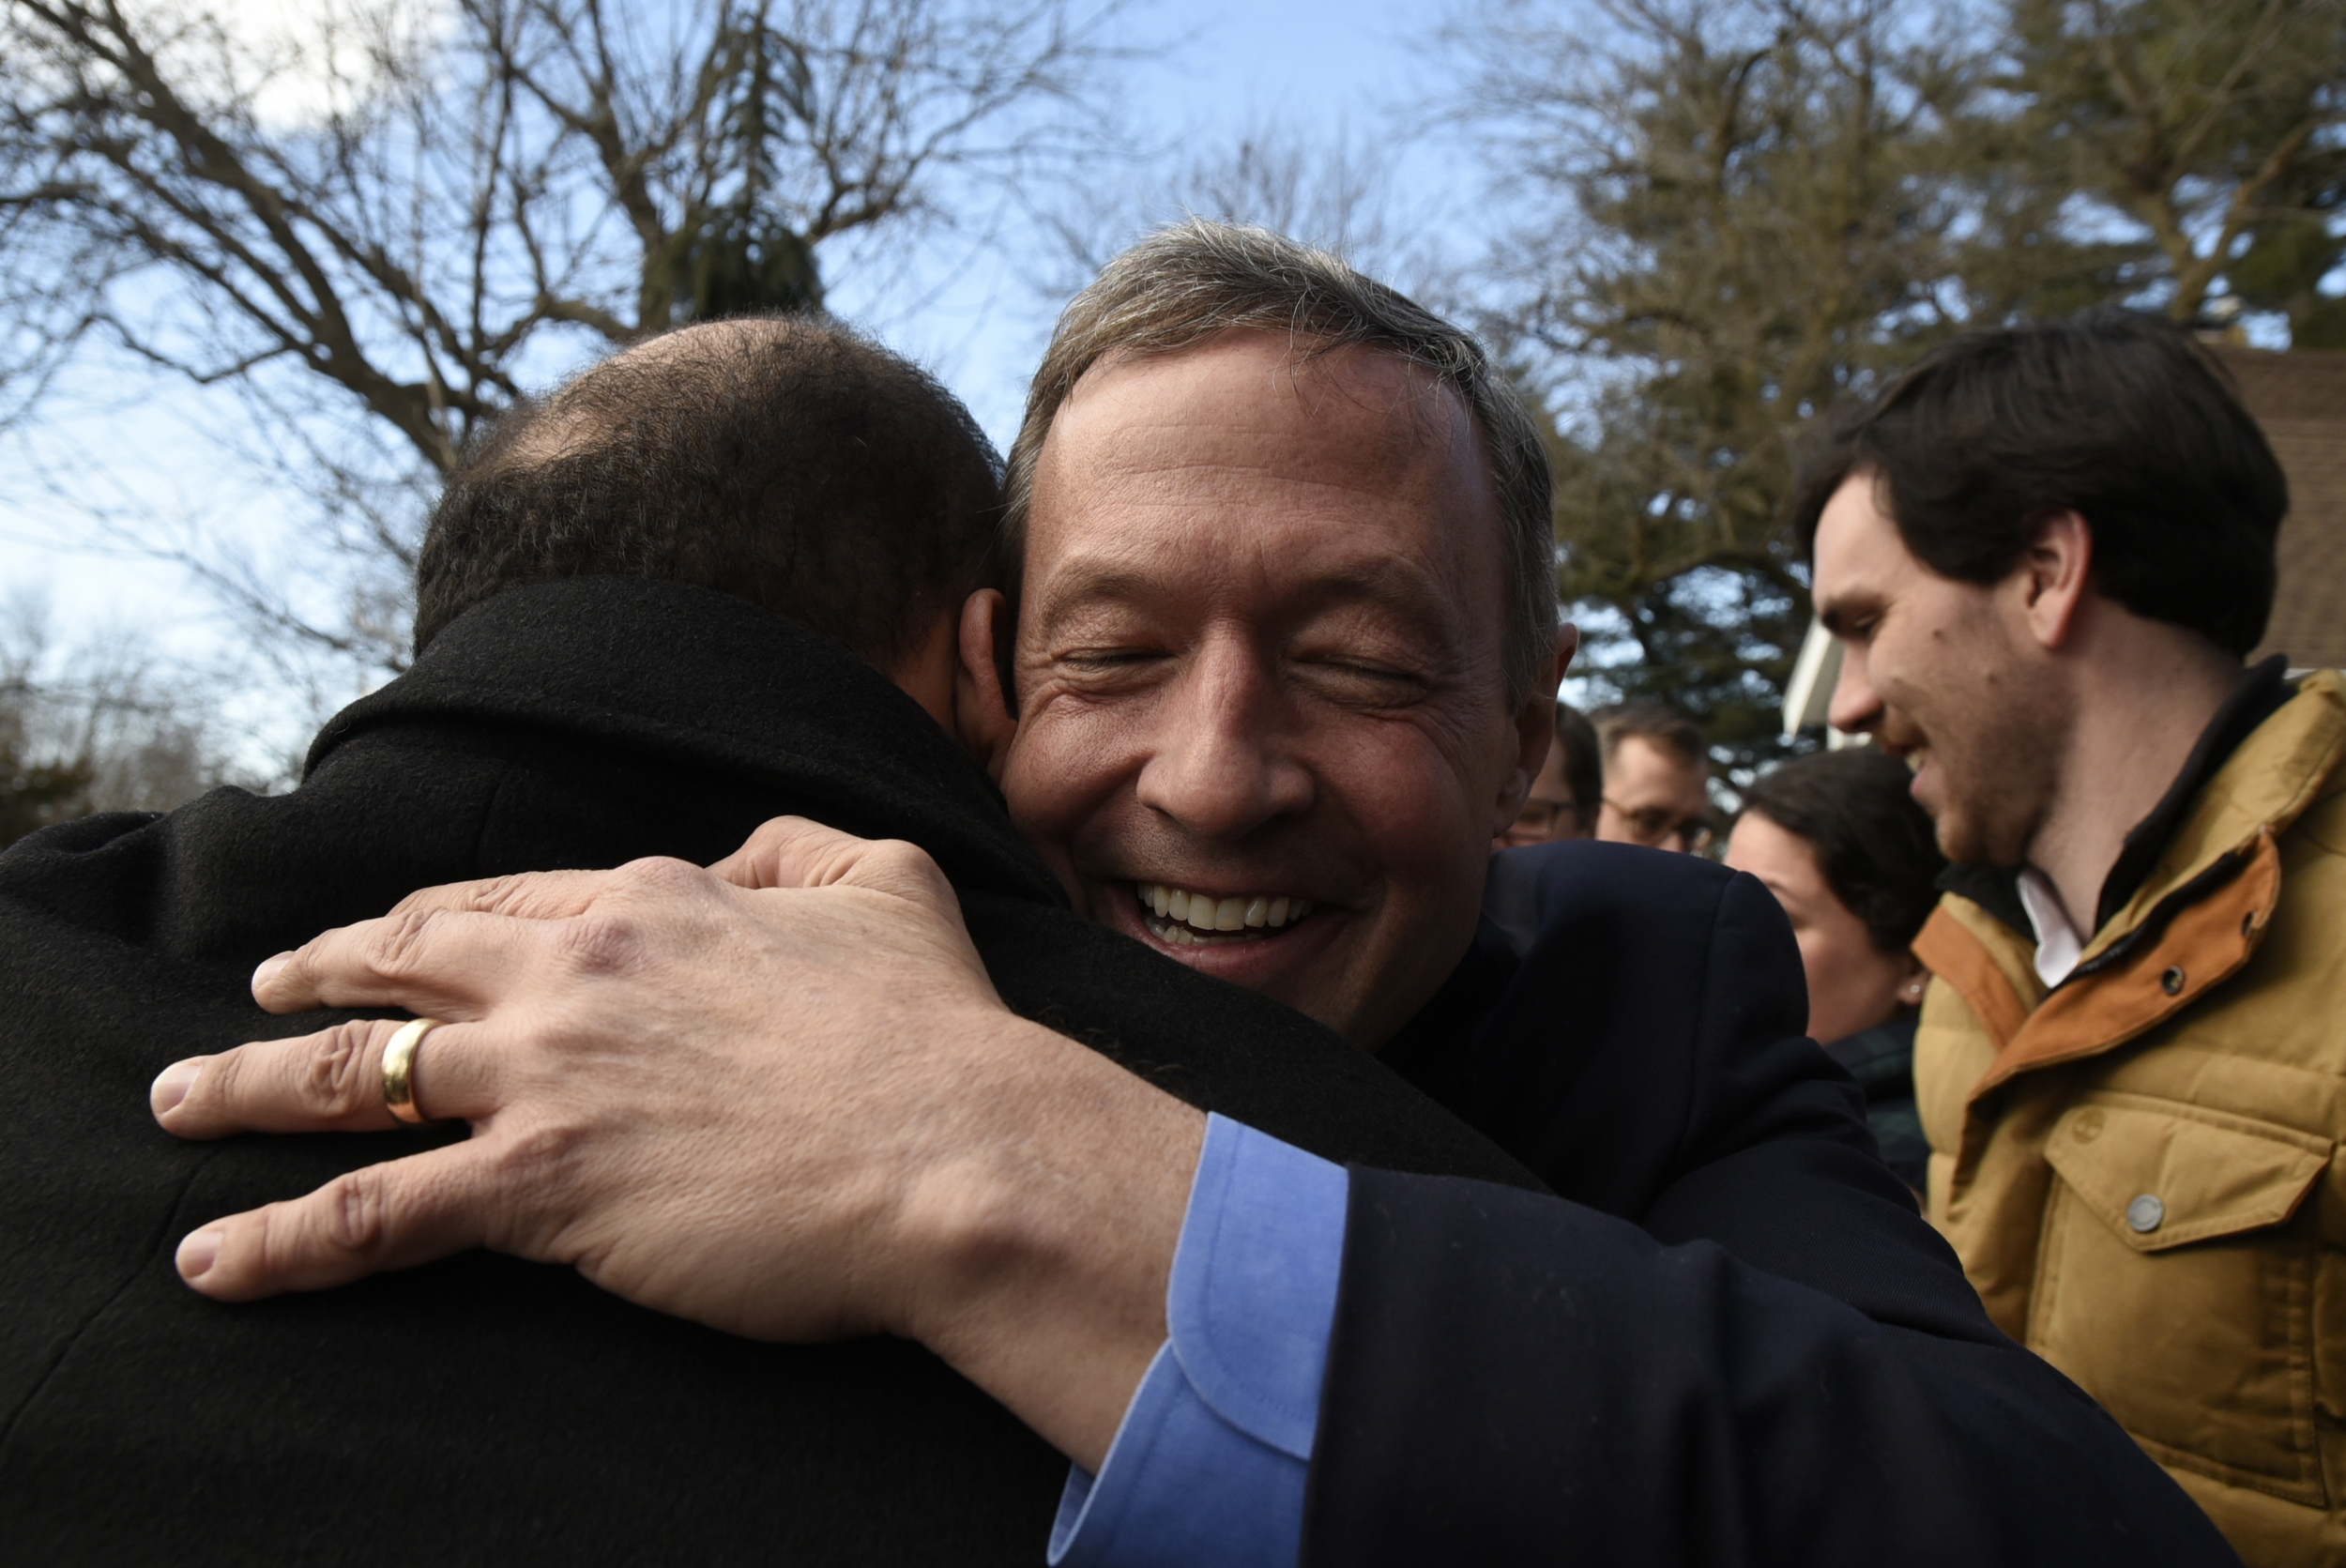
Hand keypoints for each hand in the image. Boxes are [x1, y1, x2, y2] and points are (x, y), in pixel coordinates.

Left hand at [150, 817, 1203, 1467]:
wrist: (953, 1148)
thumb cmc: (936, 1027)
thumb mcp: (890, 881)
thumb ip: (799, 846)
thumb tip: (738, 859)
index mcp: (652, 901)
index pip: (501, 900)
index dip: (428, 918)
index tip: (385, 939)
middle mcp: (575, 974)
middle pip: (399, 965)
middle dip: (312, 975)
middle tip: (256, 995)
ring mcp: (547, 1079)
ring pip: (353, 1074)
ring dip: (247, 1087)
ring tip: (180, 1101)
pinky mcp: (541, 1187)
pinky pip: (375, 1214)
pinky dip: (283, 1240)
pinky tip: (217, 1259)